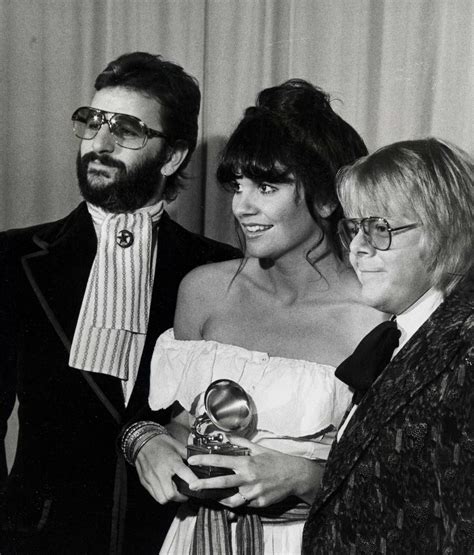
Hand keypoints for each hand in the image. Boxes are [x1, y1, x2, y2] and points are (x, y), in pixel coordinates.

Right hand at [135, 434, 197, 503]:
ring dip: (170, 498)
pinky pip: (153, 495)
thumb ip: (188, 455)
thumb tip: (199, 461)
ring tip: (175, 493)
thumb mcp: (177, 445)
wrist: (143, 440)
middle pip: (171, 494)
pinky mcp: (144, 481)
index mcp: (172, 461)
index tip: (199, 487)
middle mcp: (160, 472)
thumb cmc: (161, 442)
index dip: (193, 482)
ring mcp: (151, 478)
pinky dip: (161, 495)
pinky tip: (165, 489)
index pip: (185, 474)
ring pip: (161, 498)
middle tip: (185, 494)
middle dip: (180, 497)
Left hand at [186, 435, 323, 508]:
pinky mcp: (259, 503)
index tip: (192, 460)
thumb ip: (240, 442)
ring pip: (231, 500)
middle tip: (191, 485)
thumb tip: (225, 435)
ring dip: (221, 499)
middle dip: (204, 485)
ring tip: (213, 497)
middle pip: (222, 482)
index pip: (221, 460)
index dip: (204, 460)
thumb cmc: (275, 459)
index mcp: (246, 462)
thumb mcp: (258, 448)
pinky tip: (236, 498)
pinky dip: (239, 501)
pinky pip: (245, 504)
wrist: (295, 475)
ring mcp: (253, 492)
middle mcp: (248, 478)